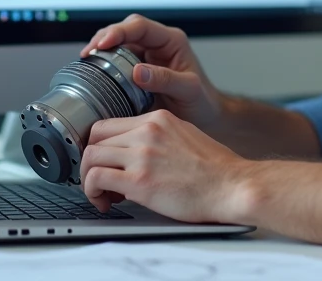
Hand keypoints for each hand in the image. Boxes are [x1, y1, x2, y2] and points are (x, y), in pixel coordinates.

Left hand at [80, 109, 248, 222]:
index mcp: (157, 118)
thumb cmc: (215, 169)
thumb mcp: (185, 135)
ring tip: (102, 195)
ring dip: (88, 179)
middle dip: (91, 162)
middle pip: (95, 138)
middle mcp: (147, 131)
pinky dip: (92, 192)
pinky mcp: (139, 180)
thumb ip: (158, 137)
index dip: (100, 146)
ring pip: (91, 157)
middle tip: (100, 181)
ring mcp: (142, 154)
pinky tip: (105, 202)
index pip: (109, 124)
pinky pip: (96, 179)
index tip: (103, 162)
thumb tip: (137, 151)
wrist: (232, 186)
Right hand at [81, 14, 224, 130]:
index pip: (140, 26)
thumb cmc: (203, 102)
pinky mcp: (137, 70)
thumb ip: (166, 79)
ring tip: (87, 60)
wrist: (205, 118)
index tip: (104, 44)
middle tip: (89, 52)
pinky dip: (104, 63)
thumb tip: (137, 72)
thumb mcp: (189, 90)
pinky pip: (117, 60)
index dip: (119, 31)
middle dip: (105, 37)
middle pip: (125, 30)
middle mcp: (157, 45)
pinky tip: (94, 71)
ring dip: (102, 49)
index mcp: (172, 41)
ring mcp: (146, 57)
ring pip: (119, 43)